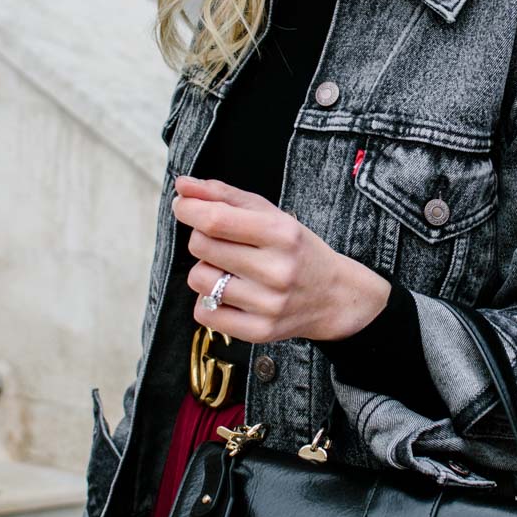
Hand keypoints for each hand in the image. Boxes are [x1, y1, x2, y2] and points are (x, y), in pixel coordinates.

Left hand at [171, 174, 390, 342]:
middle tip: (223, 242)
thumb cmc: (297, 250)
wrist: (334, 296)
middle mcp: (277, 270)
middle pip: (201, 246)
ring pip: (198, 279)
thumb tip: (182, 185)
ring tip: (230, 270)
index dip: (189, 209)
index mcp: (282, 234)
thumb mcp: (272, 215)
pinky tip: (231, 295)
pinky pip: (204, 312)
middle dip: (202, 238)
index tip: (183, 205)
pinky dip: (209, 301)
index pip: (215, 220)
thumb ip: (226, 196)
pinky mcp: (259, 331)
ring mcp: (268, 304)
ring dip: (206, 270)